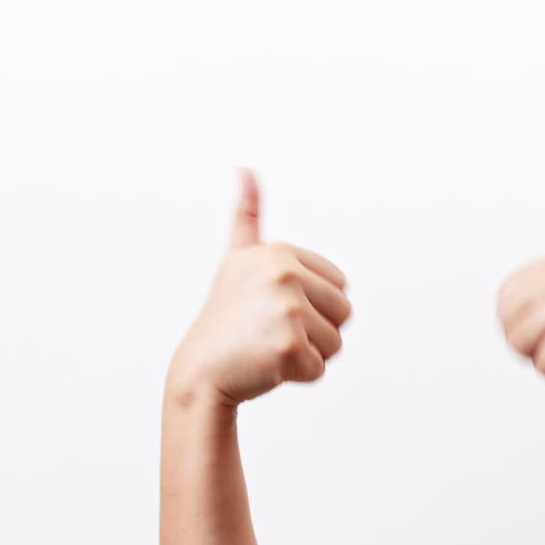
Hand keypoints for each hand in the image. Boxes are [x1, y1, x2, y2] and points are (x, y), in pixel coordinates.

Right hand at [167, 168, 351, 408]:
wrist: (199, 373)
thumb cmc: (226, 319)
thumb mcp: (238, 260)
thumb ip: (246, 216)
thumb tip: (244, 168)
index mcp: (279, 252)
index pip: (339, 286)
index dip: (313, 306)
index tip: (272, 307)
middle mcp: (282, 274)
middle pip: (344, 312)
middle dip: (315, 331)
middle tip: (271, 332)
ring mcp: (286, 310)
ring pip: (335, 343)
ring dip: (308, 354)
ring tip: (267, 347)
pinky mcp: (288, 348)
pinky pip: (319, 369)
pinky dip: (297, 376)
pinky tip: (266, 367)